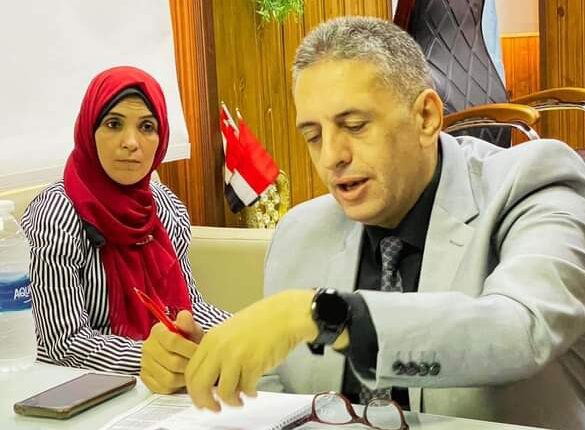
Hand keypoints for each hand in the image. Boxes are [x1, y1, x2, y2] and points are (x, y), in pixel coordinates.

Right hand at [140, 310, 203, 393]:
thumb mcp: (192, 330)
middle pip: (172, 362)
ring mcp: (145, 364)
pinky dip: (175, 385)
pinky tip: (181, 377)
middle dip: (189, 364)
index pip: (172, 341)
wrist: (182, 352)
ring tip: (191, 371)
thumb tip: (185, 315)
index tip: (200, 351)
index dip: (189, 348)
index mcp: (158, 331)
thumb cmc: (188, 340)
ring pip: (168, 378)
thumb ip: (189, 324)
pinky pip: (163, 388)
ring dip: (184, 377)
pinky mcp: (146, 379)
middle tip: (198, 364)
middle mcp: (148, 347)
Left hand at [184, 290, 317, 410]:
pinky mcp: (253, 364)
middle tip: (215, 408)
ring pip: (223, 392)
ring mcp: (235, 356)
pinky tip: (253, 390)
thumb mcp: (229, 332)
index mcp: (211, 339)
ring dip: (231, 402)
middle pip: (199, 386)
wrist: (284, 315)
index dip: (194, 391)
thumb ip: (217, 353)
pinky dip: (249, 394)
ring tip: (239, 401)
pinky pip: (245, 389)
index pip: (191, 371)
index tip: (200, 400)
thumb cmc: (261, 322)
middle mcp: (219, 348)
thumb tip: (212, 380)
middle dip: (206, 403)